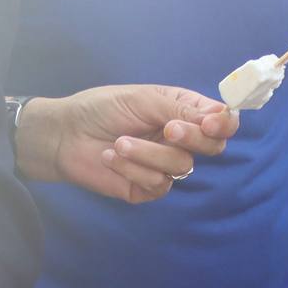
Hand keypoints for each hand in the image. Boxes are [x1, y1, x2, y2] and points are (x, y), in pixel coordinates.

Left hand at [18, 86, 236, 202]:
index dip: (223, 124)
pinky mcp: (147, 188)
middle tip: (168, 130)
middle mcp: (179, 140)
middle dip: (192, 139)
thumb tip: (217, 116)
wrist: (65, 134)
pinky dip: (133, 170)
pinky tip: (111, 158)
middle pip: (212, 147)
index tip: (209, 123)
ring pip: (181, 166)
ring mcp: (164, 165)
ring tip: (119, 143)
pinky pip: (157, 184)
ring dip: (149, 154)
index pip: (220, 121)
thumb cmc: (102, 109)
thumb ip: (181, 108)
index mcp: (183, 112)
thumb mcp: (144, 99)